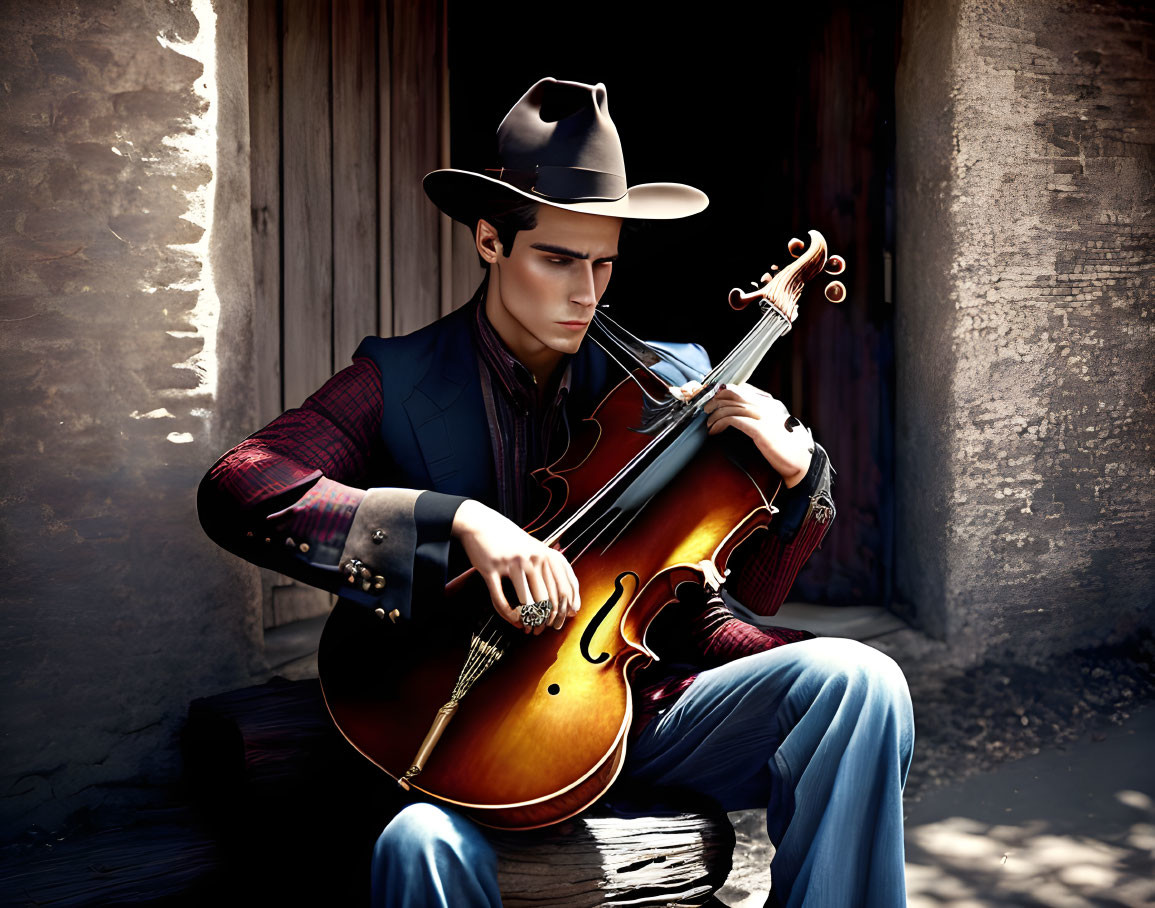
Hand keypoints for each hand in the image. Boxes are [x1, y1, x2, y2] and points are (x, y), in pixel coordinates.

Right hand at [451, 500, 580, 634]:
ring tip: (527, 626)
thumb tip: (572, 605)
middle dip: (546, 620)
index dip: (564, 611)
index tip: (561, 622)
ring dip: (528, 620)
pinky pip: (501, 599)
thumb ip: (554, 572)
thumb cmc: (511, 540)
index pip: (565, 589)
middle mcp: (533, 557)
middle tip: (541, 629)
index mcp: (547, 554)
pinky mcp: (491, 569)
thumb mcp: (537, 549)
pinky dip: (508, 615)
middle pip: (548, 599)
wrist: (480, 523)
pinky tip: (513, 619)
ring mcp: (512, 563)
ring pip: (527, 602)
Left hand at [681, 381, 812, 486]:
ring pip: (730, 406)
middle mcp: (766, 405)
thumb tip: (738, 414)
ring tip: (709, 424)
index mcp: (769, 402)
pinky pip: (732, 419)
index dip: (723, 392)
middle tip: (707, 410)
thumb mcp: (773, 425)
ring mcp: (763, 416)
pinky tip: (715, 431)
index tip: (713, 400)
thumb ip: (759, 415)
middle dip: (715, 400)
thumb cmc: (786, 446)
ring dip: (715, 415)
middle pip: (733, 393)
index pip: (741, 388)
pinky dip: (719, 423)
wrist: (801, 460)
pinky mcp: (759, 429)